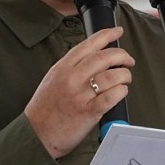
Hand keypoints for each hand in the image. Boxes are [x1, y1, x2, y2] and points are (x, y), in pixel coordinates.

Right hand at [25, 27, 133, 157]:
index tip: (118, 31)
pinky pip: (112, 96)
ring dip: (124, 75)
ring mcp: (81, 95)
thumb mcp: (52, 79)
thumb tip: (93, 57)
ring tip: (125, 78)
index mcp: (63, 67)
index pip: (89, 44)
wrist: (36, 133)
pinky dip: (121, 91)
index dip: (107, 35)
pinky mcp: (89, 112)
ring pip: (112, 76)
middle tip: (128, 60)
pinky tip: (121, 92)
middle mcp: (72, 78)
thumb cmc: (44, 108)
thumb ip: (70, 67)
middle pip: (105, 57)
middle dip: (122, 55)